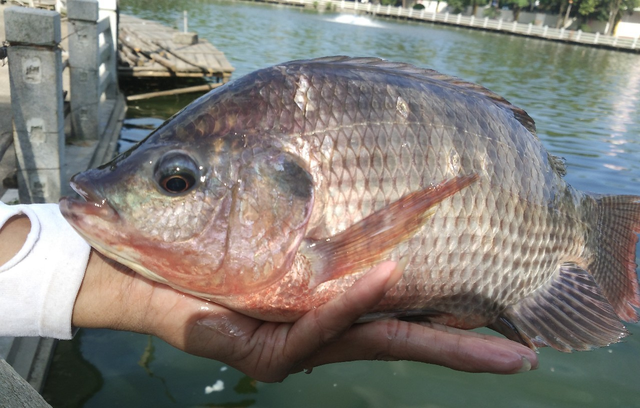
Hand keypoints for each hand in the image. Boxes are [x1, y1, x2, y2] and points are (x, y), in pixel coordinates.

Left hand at [72, 252, 537, 382]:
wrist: (139, 261)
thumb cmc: (209, 233)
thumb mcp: (279, 220)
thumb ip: (323, 221)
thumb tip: (375, 198)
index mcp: (332, 300)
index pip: (406, 311)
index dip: (454, 318)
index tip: (504, 323)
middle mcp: (322, 328)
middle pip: (402, 339)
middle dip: (460, 347)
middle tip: (520, 355)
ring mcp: (296, 346)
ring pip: (368, 343)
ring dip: (425, 338)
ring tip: (481, 337)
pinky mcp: (263, 352)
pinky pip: (311, 329)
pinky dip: (347, 305)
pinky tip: (382, 281)